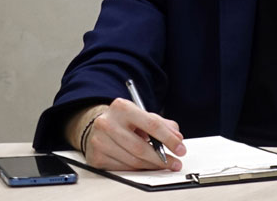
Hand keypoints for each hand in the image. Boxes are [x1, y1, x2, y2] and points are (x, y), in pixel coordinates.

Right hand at [66, 99, 186, 170]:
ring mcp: (99, 141)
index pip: (151, 124)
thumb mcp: (143, 115)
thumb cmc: (125, 121)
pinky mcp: (96, 157)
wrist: (98, 126)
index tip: (181, 149)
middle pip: (140, 147)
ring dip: (151, 166)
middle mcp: (107, 123)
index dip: (169, 139)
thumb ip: (163, 124)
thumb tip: (177, 138)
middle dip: (161, 158)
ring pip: (132, 161)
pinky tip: (145, 166)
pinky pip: (123, 169)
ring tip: (163, 165)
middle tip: (174, 162)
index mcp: (122, 107)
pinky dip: (137, 169)